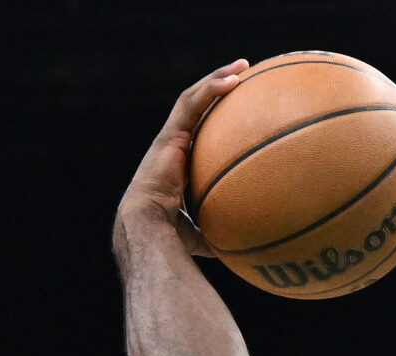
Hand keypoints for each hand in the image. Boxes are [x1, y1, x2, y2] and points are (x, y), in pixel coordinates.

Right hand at [115, 59, 247, 256]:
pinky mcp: (170, 135)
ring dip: (218, 78)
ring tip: (243, 66)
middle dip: (220, 86)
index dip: (217, 115)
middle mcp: (174, 143)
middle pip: (198, 105)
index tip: (241, 106)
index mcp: (180, 161)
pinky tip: (234, 81)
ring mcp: (170, 136)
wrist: (147, 227)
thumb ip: (222, 233)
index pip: (200, 130)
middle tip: (245, 74)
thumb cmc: (171, 236)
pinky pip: (192, 104)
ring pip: (194, 97)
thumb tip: (247, 249)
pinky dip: (212, 89)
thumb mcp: (203, 233)